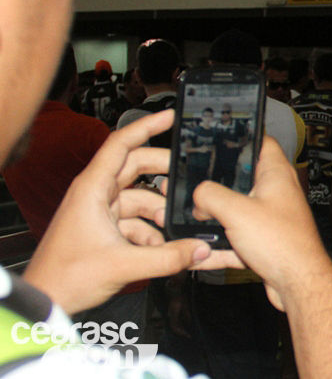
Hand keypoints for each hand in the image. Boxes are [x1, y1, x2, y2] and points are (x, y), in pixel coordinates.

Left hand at [22, 110, 227, 314]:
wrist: (47, 300)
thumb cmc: (66, 276)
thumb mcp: (124, 264)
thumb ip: (168, 257)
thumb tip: (200, 249)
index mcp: (93, 188)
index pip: (122, 143)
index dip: (147, 126)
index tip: (170, 117)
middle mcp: (96, 193)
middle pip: (137, 168)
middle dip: (165, 174)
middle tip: (189, 178)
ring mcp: (100, 210)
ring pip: (140, 196)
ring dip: (159, 211)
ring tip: (175, 226)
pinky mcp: (104, 227)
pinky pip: (136, 219)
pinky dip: (151, 230)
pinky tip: (161, 247)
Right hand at [192, 136, 331, 311]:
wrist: (299, 284)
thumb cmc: (283, 244)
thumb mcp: (236, 211)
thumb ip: (210, 196)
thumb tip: (198, 195)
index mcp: (276, 174)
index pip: (262, 141)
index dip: (243, 137)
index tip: (221, 138)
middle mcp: (276, 193)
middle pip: (243, 178)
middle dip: (219, 183)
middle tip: (196, 184)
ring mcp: (271, 217)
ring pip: (237, 210)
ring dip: (217, 217)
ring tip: (195, 219)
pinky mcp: (266, 240)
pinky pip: (237, 237)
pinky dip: (221, 244)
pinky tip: (203, 252)